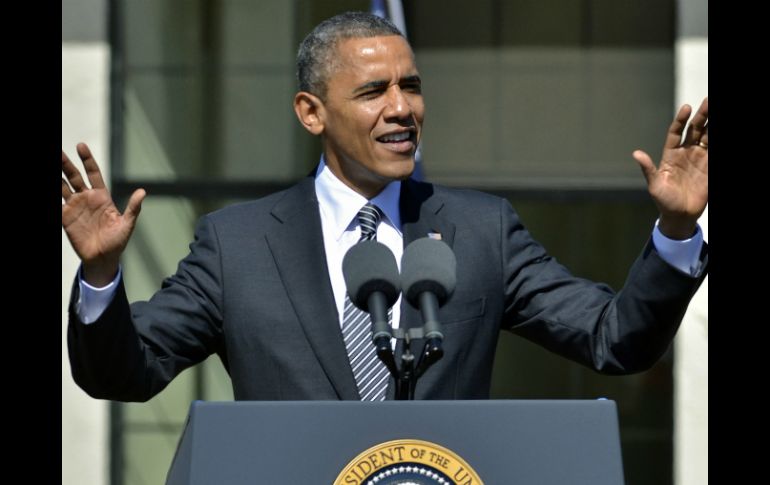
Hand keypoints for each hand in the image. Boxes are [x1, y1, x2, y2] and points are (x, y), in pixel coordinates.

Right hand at [62, 143, 145, 285]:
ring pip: (62, 186)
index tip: (81, 146)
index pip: (93, 173)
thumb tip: (143, 191)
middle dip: (66, 163)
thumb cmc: (117, 241)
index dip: (87, 160)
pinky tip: (50, 185)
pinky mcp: (65, 217)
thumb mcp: (127, 224)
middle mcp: (86, 198)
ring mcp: (74, 207)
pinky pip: (56, 204)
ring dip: (56, 175)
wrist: (103, 258)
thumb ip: (133, 208)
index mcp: (102, 196)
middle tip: (59, 151)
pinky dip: (52, 194)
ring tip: (52, 161)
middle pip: (74, 176)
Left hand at [633, 97, 707, 239]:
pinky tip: (717, 130)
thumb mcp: (654, 185)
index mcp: (670, 154)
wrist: (680, 216)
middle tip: (708, 101)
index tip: (687, 108)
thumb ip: (648, 169)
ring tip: (715, 108)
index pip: (676, 132)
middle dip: (702, 115)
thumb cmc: (664, 201)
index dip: (681, 120)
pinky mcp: (710, 167)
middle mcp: (686, 153)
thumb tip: (636, 153)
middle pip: (695, 129)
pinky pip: (714, 151)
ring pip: (708, 136)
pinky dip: (715, 140)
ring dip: (712, 124)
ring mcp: (700, 159)